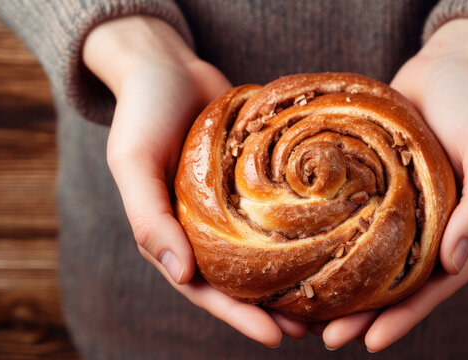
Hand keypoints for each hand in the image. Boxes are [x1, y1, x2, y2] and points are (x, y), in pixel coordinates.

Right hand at [83, 16, 306, 346]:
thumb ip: (148, 217)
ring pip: (267, 249)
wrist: (167, 66)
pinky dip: (303, 228)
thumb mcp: (133, 162)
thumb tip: (180, 273)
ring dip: (295, 275)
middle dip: (275, 307)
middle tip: (315, 331)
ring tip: (332, 299)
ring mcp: (236, 205)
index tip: (276, 338)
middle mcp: (207, 226)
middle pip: (244, 278)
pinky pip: (282, 209)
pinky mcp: (259, 179)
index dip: (239, 316)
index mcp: (175, 234)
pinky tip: (334, 238)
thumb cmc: (143, 113)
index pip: (207, 288)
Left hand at [321, 19, 467, 351]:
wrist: (451, 64)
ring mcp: (405, 211)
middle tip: (327, 339)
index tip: (370, 341)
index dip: (404, 318)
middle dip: (365, 315)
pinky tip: (307, 259)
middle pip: (397, 284)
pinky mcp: (380, 190)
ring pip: (372, 261)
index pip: (434, 287)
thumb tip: (454, 266)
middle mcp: (435, 229)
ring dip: (344, 288)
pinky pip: (357, 224)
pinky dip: (336, 245)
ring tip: (308, 315)